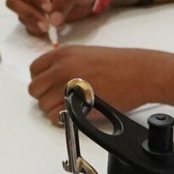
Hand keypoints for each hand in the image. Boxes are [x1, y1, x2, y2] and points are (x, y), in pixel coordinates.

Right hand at [5, 0, 98, 35]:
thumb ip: (63, 0)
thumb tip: (53, 20)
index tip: (48, 7)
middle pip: (13, 1)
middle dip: (29, 13)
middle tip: (46, 24)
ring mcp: (28, 2)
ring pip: (20, 15)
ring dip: (36, 23)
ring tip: (57, 25)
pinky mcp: (34, 15)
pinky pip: (29, 25)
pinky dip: (40, 30)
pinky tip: (55, 28)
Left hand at [26, 45, 159, 120]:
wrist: (139, 73)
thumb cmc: (120, 64)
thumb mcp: (86, 54)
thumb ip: (65, 63)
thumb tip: (52, 78)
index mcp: (63, 54)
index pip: (34, 70)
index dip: (41, 80)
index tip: (49, 86)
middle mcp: (61, 68)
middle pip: (35, 89)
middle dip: (45, 95)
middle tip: (59, 98)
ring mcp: (67, 87)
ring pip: (43, 105)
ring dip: (53, 108)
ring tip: (71, 106)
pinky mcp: (76, 104)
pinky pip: (55, 116)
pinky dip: (62, 119)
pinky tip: (76, 113)